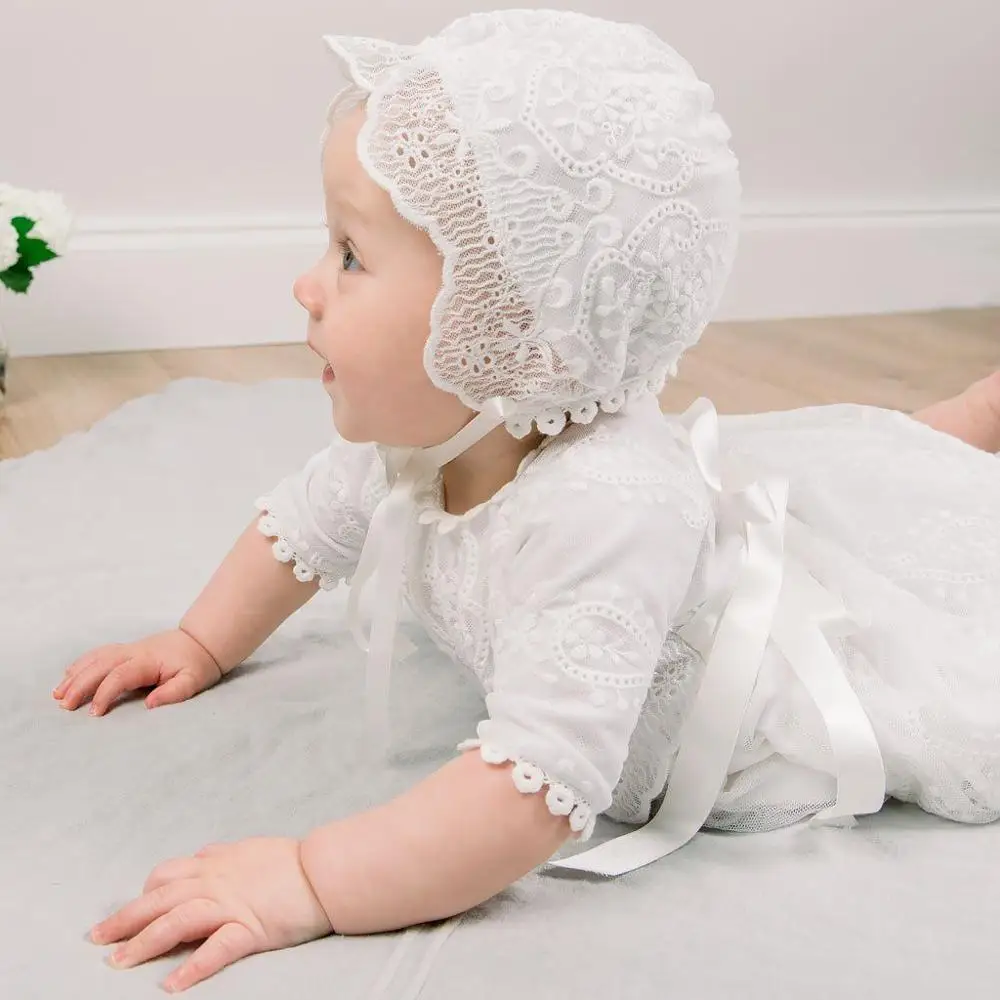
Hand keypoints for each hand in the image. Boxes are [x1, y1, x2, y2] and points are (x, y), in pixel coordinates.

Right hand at [52, 628, 222, 715]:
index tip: (95, 712)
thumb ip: (174, 692)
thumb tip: (150, 704)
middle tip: (64, 705)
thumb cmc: (197, 664)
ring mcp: (129, 649)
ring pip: (96, 658)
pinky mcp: (127, 650)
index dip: (105, 693)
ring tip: (58, 694)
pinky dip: (82, 663)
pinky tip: (69, 675)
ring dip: (76, 675)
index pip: (120, 675)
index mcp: (149, 661)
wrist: (201, 642)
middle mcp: (134, 652)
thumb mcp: (194, 681)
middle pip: (100, 665)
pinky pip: (99, 654)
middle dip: (80, 684)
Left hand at [90, 837, 333, 992]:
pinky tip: (173, 985)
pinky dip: (193, 966)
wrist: (325, 870)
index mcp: (217, 863)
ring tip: (119, 963)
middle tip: (98, 940)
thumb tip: (205, 855)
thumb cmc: (293, 862)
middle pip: (160, 898)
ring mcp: (232, 904)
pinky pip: (217, 948)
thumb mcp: (251, 850)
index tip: (131, 911)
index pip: (167, 875)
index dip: (143, 895)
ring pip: (178, 919)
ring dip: (145, 942)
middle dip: (125, 920)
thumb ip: (225, 855)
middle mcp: (216, 881)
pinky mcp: (251, 927)